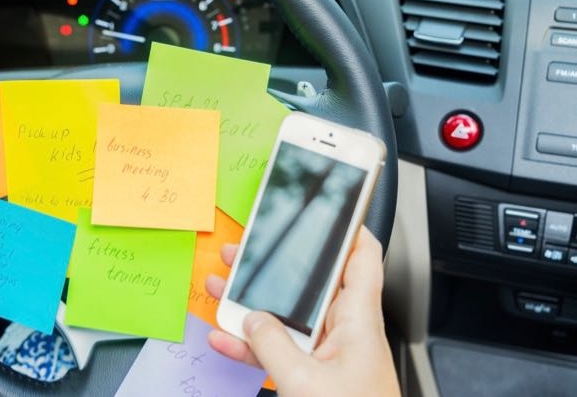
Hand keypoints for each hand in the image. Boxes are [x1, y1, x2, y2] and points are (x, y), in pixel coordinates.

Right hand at [206, 227, 399, 396]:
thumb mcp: (304, 382)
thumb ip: (272, 345)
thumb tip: (252, 319)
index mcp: (358, 321)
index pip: (363, 258)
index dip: (349, 228)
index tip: (328, 205)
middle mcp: (345, 333)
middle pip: (311, 285)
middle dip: (276, 267)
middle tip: (247, 249)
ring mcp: (328, 356)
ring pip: (287, 318)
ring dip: (253, 303)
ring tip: (220, 286)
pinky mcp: (312, 378)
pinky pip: (279, 350)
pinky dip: (252, 343)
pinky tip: (223, 337)